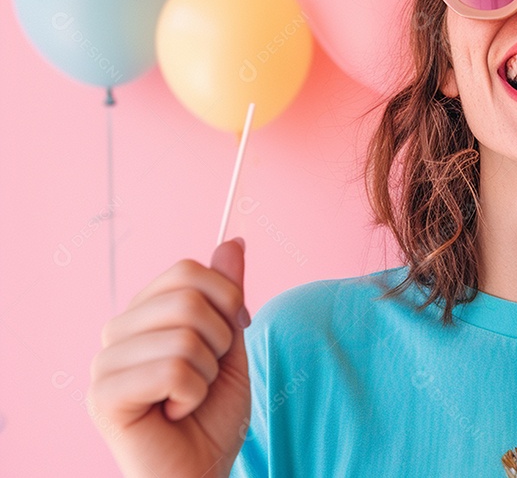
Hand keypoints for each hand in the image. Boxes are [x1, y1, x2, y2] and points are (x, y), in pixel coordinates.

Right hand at [88, 238, 250, 477]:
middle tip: (203, 377)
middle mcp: (117, 332)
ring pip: (184, 337)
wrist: (201, 470)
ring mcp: (104, 364)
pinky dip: (191, 396)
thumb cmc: (212, 415)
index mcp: (144, 314)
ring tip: (187, 399)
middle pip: (188, 300)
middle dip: (219, 342)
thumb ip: (227, 295)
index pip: (188, 271)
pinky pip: (172, 370)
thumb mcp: (231, 345)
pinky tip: (174, 414)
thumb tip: (234, 241)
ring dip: (206, 375)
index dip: (226, 301)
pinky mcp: (103, 397)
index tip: (227, 340)